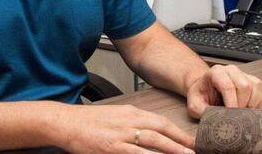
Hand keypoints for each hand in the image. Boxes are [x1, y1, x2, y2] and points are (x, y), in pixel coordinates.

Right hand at [55, 104, 194, 153]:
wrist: (65, 122)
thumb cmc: (87, 121)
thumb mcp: (114, 116)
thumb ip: (132, 122)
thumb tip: (150, 131)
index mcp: (131, 112)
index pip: (161, 121)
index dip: (178, 131)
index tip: (191, 140)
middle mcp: (129, 120)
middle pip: (162, 129)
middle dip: (182, 140)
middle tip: (197, 149)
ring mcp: (122, 134)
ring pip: (154, 141)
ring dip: (173, 149)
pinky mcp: (112, 147)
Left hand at [185, 64, 261, 118]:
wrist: (206, 89)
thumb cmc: (201, 95)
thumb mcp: (194, 104)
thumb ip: (201, 111)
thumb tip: (215, 118)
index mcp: (216, 73)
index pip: (227, 86)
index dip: (231, 103)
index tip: (231, 115)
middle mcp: (231, 70)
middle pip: (244, 86)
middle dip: (242, 104)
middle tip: (236, 115)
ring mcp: (244, 74)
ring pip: (256, 87)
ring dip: (252, 103)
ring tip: (242, 111)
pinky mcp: (254, 80)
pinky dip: (260, 101)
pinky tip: (251, 107)